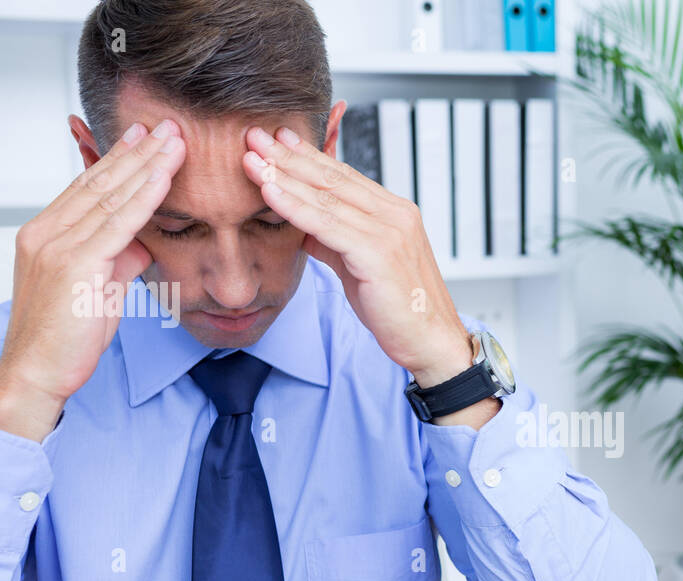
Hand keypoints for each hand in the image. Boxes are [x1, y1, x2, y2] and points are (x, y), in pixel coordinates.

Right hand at [0, 120, 186, 440]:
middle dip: (137, 152)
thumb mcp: (100, 287)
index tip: (143, 137)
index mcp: (46, 233)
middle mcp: (46, 231)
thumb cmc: (68, 336)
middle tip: (166, 126)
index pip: (88, 187)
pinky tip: (164, 177)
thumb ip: (119, 257)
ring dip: (147, 165)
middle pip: (99, 182)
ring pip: (111, 196)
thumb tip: (144, 240)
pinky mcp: (75, 264)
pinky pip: (118, 222)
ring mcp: (58, 245)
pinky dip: (144, 196)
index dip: (118, 160)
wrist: (38, 373)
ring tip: (174, 141)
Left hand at [240, 126, 486, 409]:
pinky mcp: (379, 253)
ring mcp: (390, 232)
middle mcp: (395, 215)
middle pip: (332, 179)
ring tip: (251, 159)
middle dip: (289, 156)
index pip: (344, 177)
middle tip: (253, 135)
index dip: (308, 155)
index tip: (278, 138)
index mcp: (395, 213)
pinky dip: (294, 207)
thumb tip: (302, 227)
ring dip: (284, 176)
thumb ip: (334, 242)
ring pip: (326, 198)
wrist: (432, 343)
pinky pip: (327, 225)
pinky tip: (269, 192)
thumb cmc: (399, 311)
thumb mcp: (360, 268)